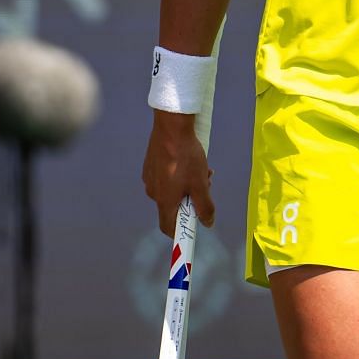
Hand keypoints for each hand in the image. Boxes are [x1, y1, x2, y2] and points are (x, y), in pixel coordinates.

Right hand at [142, 110, 214, 234]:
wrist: (171, 127)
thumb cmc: (186, 157)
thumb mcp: (201, 184)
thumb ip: (204, 207)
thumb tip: (207, 223)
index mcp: (164, 201)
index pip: (168, 227)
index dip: (181, 231)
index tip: (194, 226)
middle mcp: (153, 192)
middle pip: (173, 207)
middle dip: (190, 201)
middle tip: (205, 186)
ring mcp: (150, 178)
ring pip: (171, 190)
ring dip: (186, 186)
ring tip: (201, 170)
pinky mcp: (150, 165)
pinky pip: (165, 178)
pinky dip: (177, 175)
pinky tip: (188, 161)